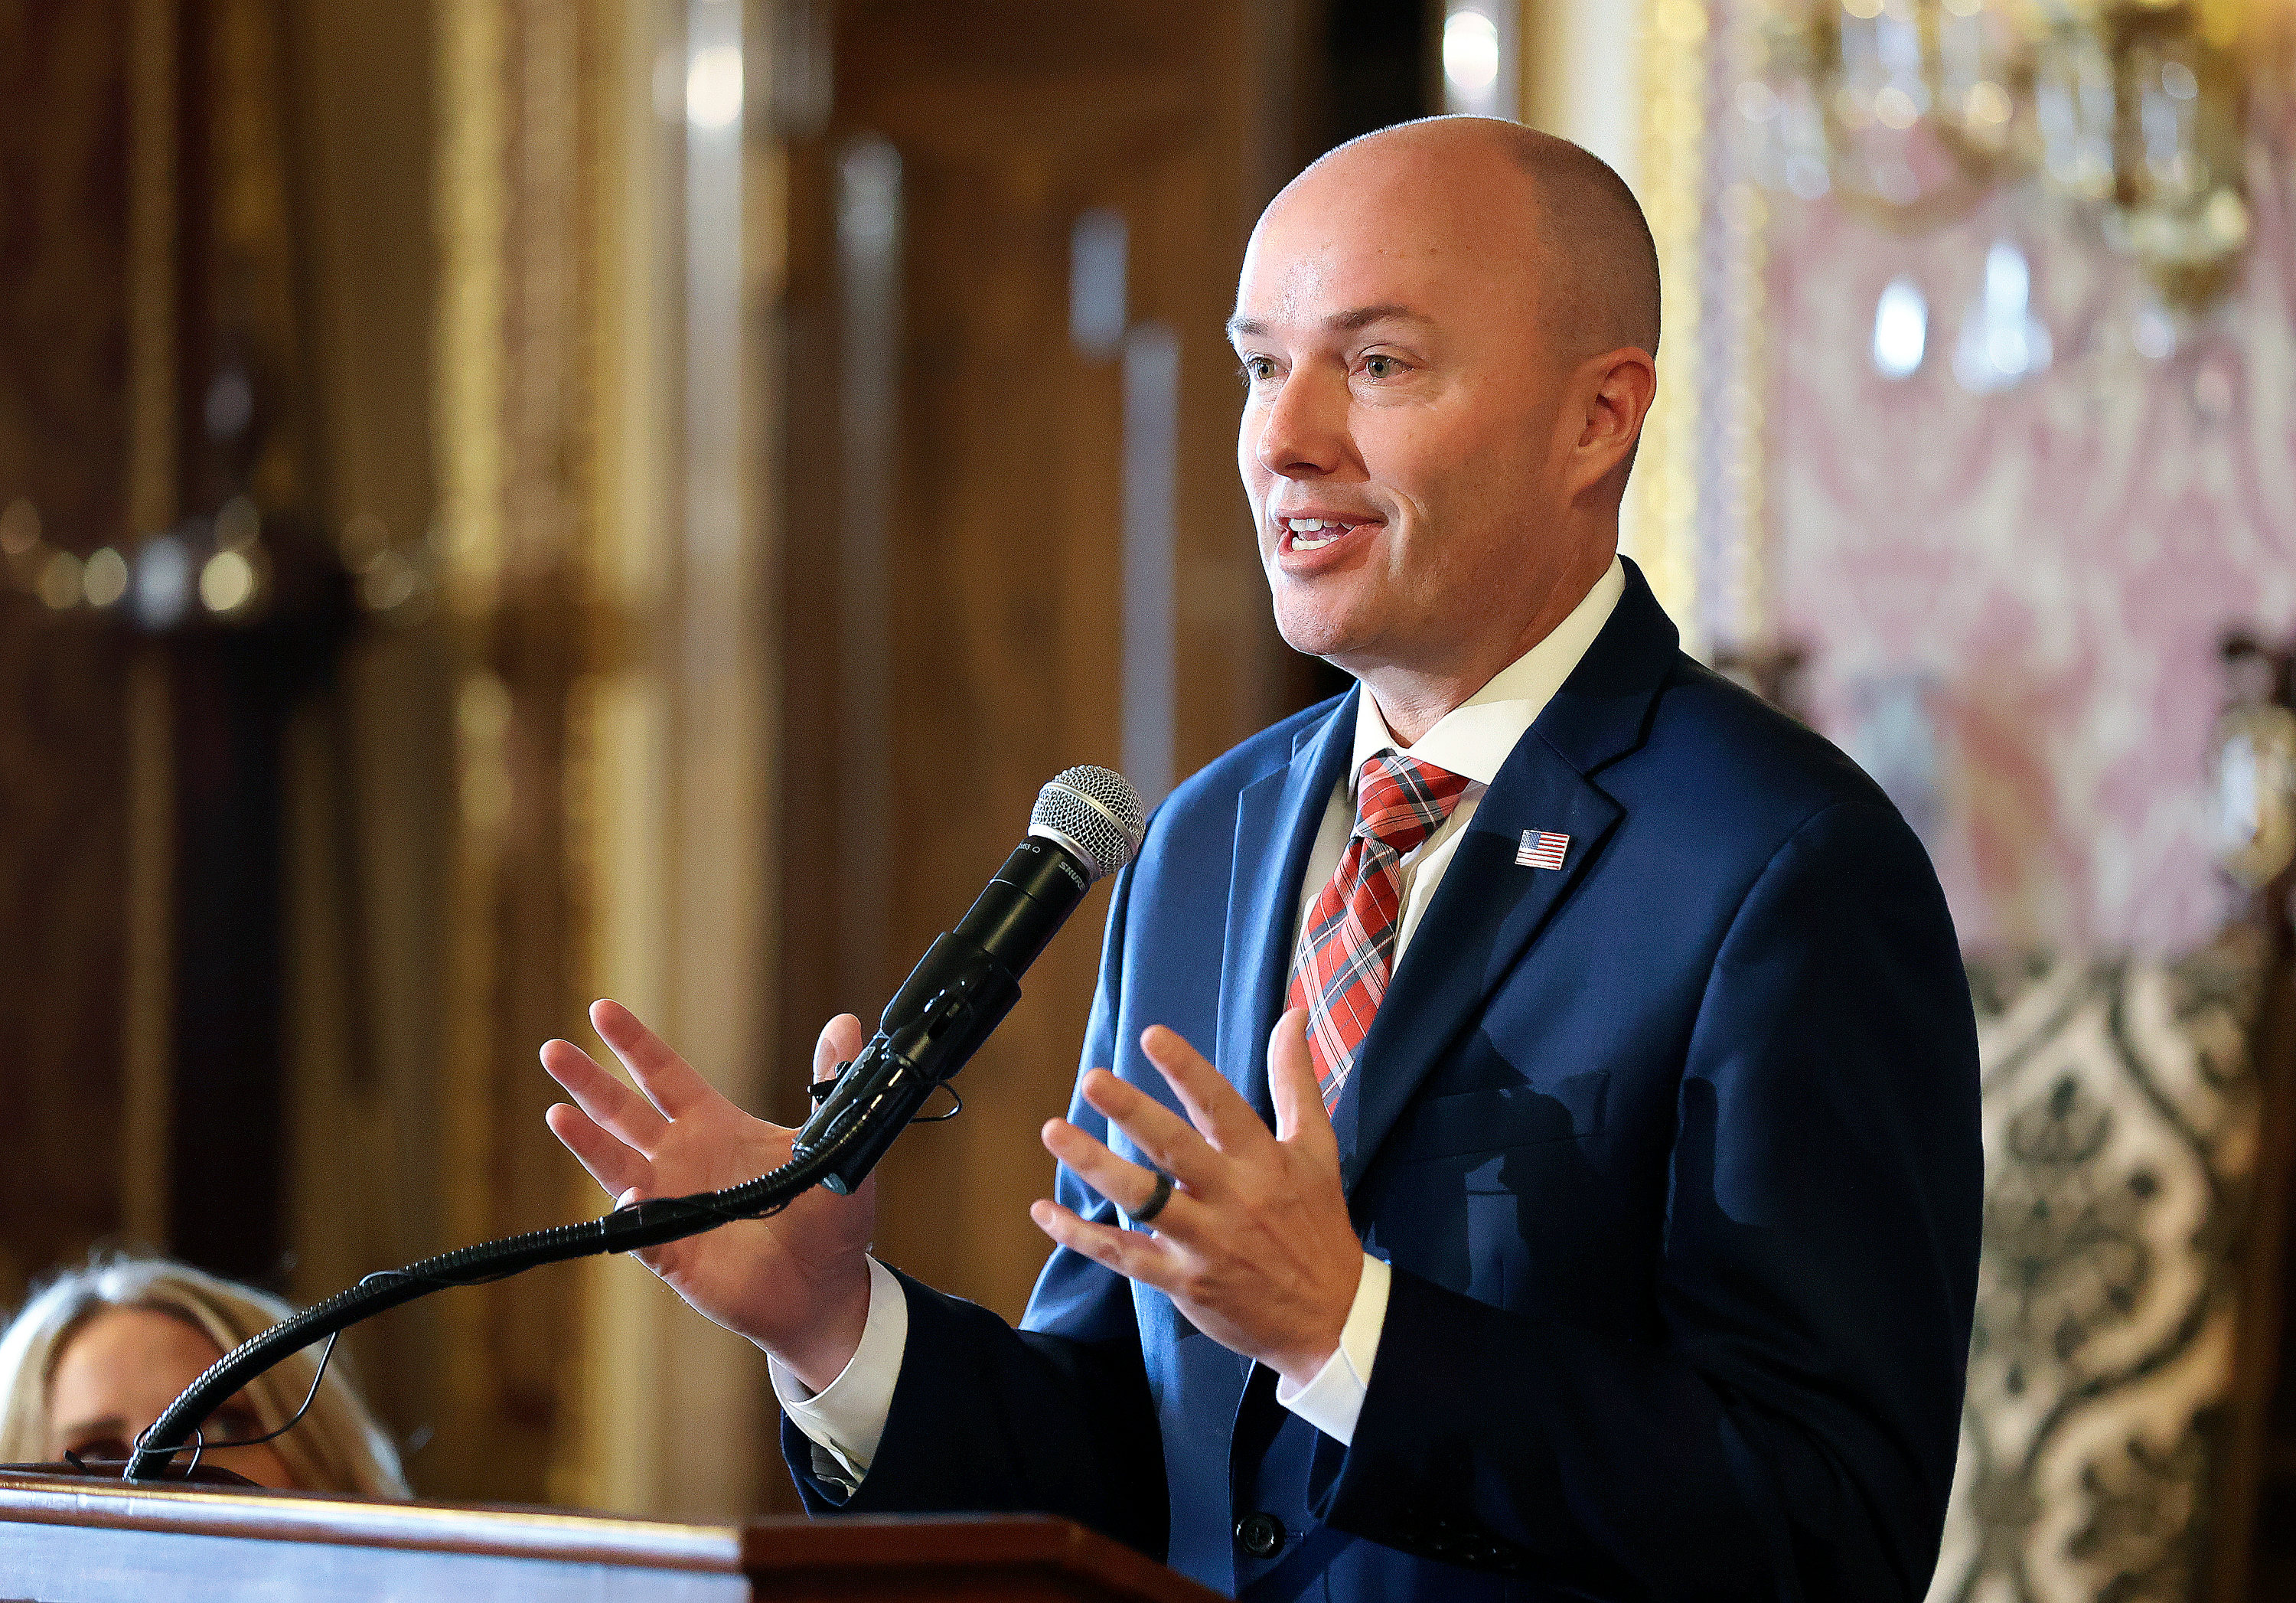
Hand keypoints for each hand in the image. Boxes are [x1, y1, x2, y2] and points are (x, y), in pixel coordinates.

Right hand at [541, 1000, 876, 1391]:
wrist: (830, 1289)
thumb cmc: (829, 1214)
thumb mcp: (835, 1142)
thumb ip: (831, 1082)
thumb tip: (847, 1024)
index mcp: (715, 1125)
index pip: (664, 1075)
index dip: (633, 1044)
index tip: (601, 1009)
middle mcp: (682, 1160)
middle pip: (624, 1113)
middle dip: (588, 1082)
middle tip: (552, 1050)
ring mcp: (672, 1206)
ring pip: (617, 1168)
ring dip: (588, 1142)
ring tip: (559, 1114)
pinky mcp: (675, 1254)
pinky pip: (644, 1233)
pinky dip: (634, 1216)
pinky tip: (630, 1197)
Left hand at [1031, 1008, 1362, 1382]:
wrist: (1330, 1317)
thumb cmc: (1318, 1224)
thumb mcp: (1316, 1148)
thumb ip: (1295, 1079)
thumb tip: (1293, 1014)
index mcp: (1264, 1162)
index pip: (1222, 1107)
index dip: (1187, 1071)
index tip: (1153, 1037)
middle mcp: (1232, 1199)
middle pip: (1175, 1150)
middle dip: (1132, 1113)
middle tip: (1093, 1080)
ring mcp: (1204, 1243)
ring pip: (1142, 1200)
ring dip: (1095, 1166)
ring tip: (1054, 1131)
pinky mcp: (1182, 1281)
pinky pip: (1123, 1255)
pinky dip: (1081, 1236)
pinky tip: (1044, 1211)